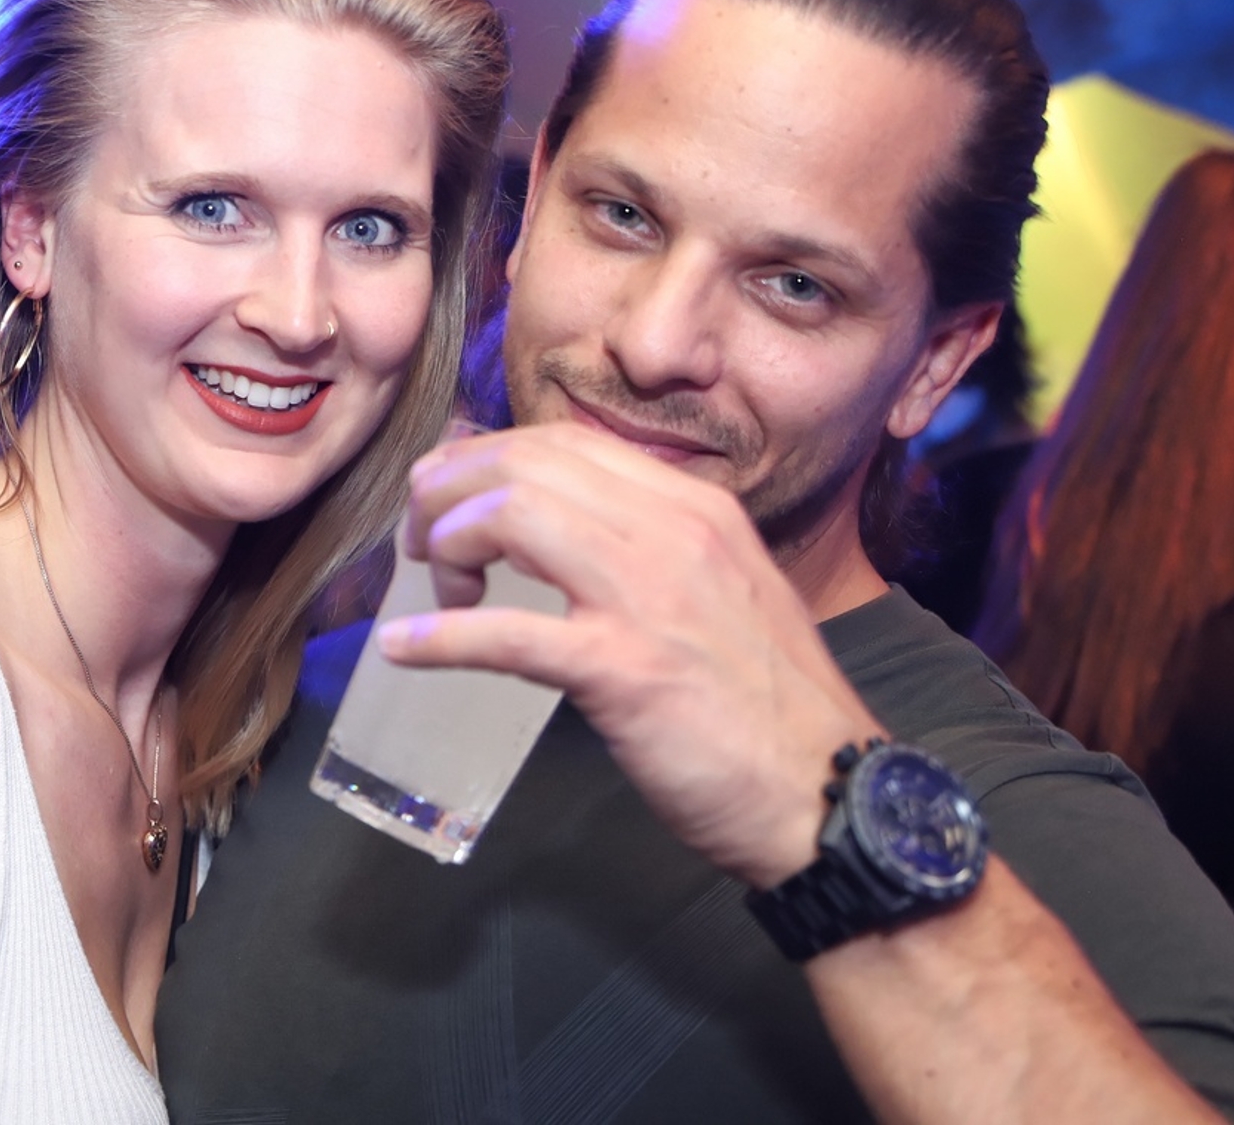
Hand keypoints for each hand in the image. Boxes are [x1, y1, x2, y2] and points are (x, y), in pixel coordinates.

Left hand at [378, 421, 881, 888]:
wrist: (829, 792)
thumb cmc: (767, 705)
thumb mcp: (722, 591)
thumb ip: (652, 551)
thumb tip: (561, 529)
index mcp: (695, 508)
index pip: (567, 441)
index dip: (489, 458)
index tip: (451, 495)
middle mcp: (672, 531)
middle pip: (526, 464)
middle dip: (451, 490)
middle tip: (420, 538)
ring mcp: (648, 597)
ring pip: (511, 517)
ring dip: (447, 544)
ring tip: (432, 587)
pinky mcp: (624, 671)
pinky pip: (507, 634)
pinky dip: (440, 637)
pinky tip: (405, 648)